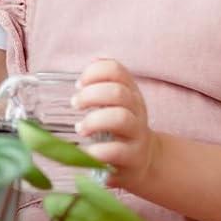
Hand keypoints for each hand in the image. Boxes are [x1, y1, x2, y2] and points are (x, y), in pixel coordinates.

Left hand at [74, 57, 155, 186]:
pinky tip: (86, 152)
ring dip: (94, 121)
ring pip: (120, 118)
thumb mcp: (115, 103)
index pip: (116, 70)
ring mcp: (137, 134)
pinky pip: (117, 151)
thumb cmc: (120, 128)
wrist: (145, 160)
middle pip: (117, 92)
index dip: (94, 72)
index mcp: (130, 92)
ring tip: (80, 128)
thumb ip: (103, 84)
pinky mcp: (133, 158)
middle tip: (75, 104)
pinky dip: (97, 151)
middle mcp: (137, 109)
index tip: (78, 84)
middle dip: (90, 95)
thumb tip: (92, 60)